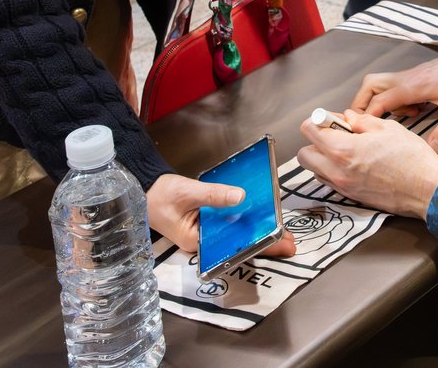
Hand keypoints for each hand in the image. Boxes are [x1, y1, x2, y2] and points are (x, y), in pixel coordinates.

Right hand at [146, 173, 298, 258]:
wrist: (146, 189)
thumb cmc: (161, 195)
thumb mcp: (187, 192)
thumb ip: (213, 194)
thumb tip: (240, 196)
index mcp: (196, 242)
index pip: (232, 248)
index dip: (256, 245)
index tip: (277, 242)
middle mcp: (204, 243)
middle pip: (238, 244)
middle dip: (264, 242)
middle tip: (291, 242)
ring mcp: (207, 234)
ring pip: (237, 236)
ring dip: (259, 233)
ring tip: (285, 234)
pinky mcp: (210, 224)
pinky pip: (231, 225)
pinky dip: (247, 222)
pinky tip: (263, 220)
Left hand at [297, 111, 437, 217]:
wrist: (427, 191)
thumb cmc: (413, 160)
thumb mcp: (389, 128)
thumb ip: (363, 121)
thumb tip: (350, 118)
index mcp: (344, 149)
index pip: (309, 130)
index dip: (320, 120)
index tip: (333, 119)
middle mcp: (338, 171)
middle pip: (304, 154)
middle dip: (316, 141)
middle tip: (337, 134)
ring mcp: (343, 186)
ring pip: (315, 169)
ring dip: (324, 157)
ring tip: (348, 149)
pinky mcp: (351, 197)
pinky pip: (330, 181)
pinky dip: (334, 170)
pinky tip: (355, 163)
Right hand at [351, 34, 437, 150]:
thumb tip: (431, 153)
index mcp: (414, 86)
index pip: (378, 101)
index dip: (366, 118)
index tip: (362, 134)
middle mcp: (409, 77)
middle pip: (370, 85)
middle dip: (361, 104)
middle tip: (368, 125)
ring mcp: (414, 74)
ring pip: (382, 83)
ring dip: (381, 101)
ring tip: (404, 118)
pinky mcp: (421, 74)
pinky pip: (396, 85)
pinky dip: (396, 98)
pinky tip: (417, 109)